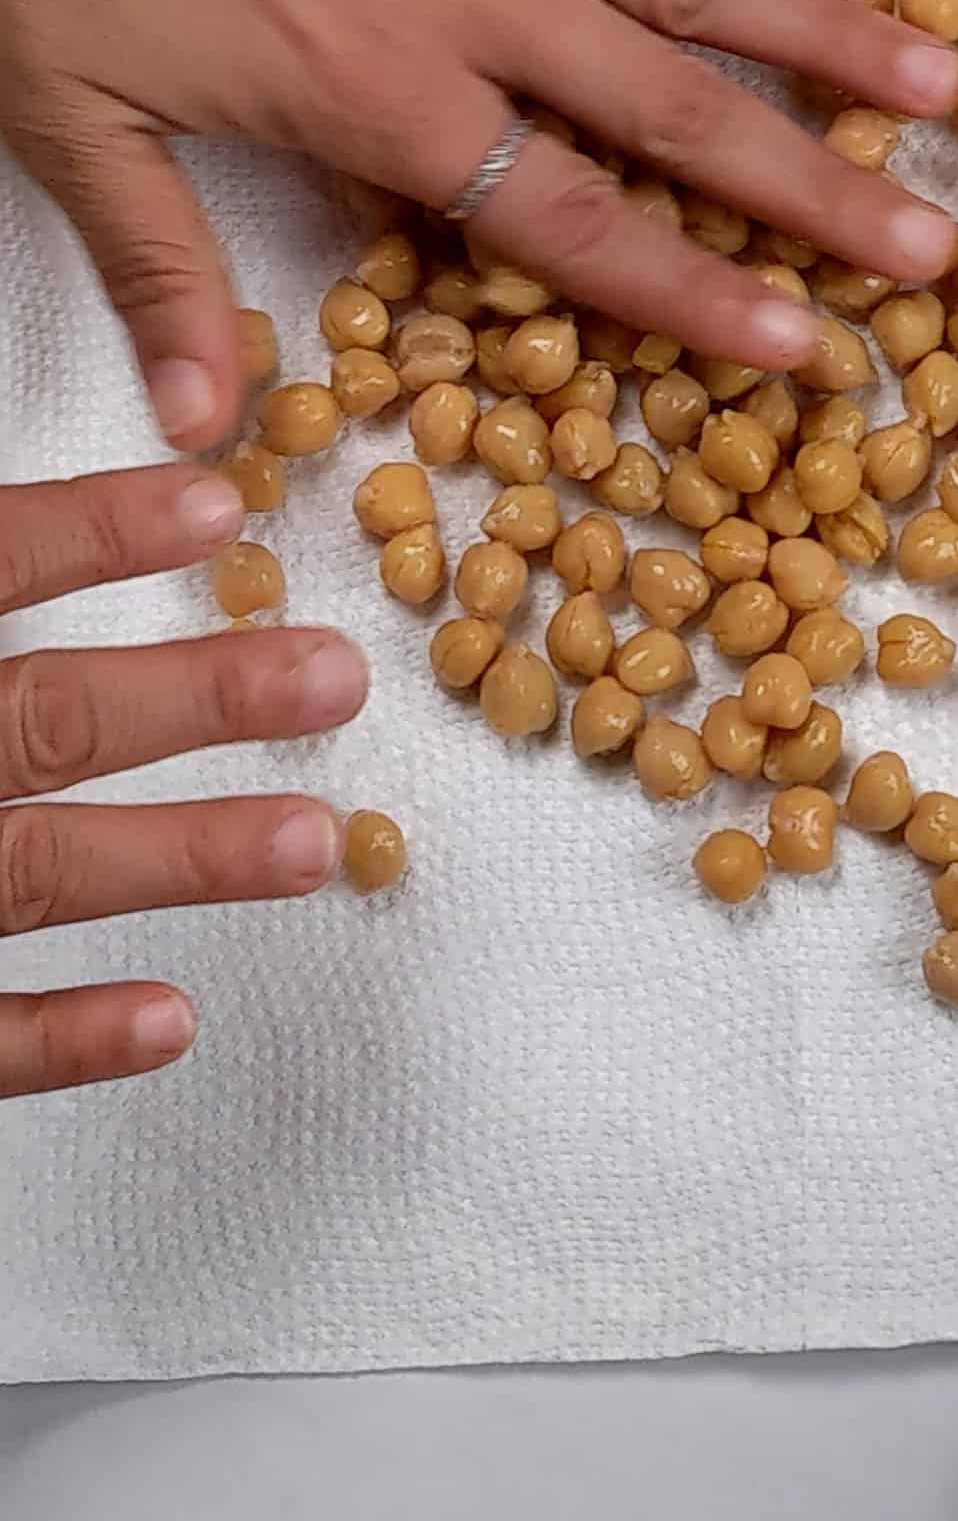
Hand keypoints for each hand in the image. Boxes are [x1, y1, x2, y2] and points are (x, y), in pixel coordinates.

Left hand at [0, 0, 957, 455]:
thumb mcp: (70, 122)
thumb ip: (164, 275)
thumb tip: (202, 432)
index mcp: (383, 93)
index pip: (577, 226)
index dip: (701, 296)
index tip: (806, 346)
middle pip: (678, 116)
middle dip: (818, 192)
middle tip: (934, 245)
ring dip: (825, 34)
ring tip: (939, 83)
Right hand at [0, 464, 365, 1099]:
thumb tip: (3, 539)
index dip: (83, 535)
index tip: (212, 508)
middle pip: (30, 720)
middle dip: (194, 696)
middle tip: (332, 676)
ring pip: (23, 870)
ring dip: (176, 856)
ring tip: (310, 841)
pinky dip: (53, 1041)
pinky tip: (168, 1021)